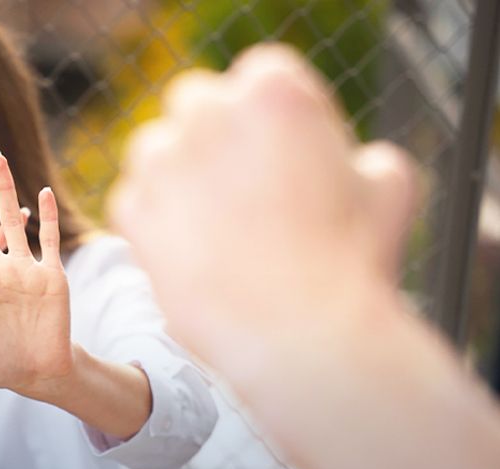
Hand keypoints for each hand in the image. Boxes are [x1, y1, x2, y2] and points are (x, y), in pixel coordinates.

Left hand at [109, 44, 416, 371]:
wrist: (302, 339)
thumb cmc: (353, 264)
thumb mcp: (389, 187)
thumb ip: (360, 155)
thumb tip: (351, 160)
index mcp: (273, 91)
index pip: (258, 77)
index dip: (267, 119)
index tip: (276, 154)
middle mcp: (209, 113)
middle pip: (196, 103)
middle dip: (212, 135)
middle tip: (237, 187)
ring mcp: (162, 161)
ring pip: (155, 149)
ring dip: (176, 174)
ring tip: (213, 226)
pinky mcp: (132, 210)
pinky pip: (133, 200)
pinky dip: (154, 221)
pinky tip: (190, 253)